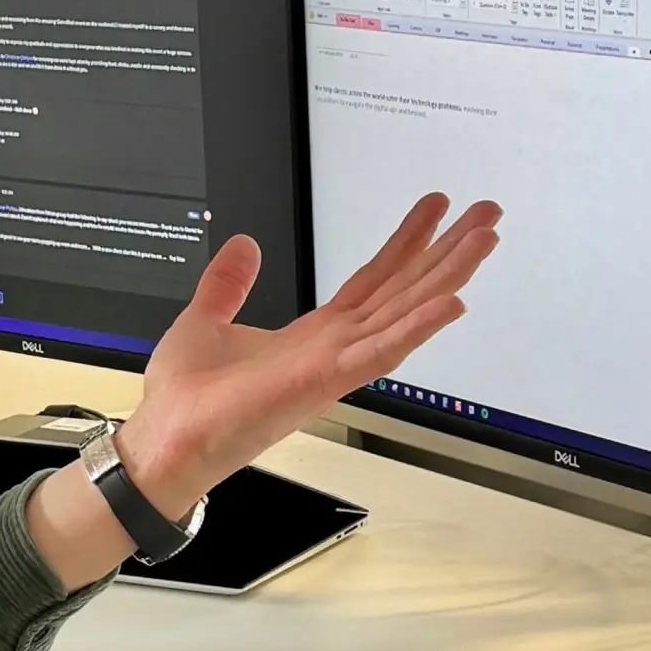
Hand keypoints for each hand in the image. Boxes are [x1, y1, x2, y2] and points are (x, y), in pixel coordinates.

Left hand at [117, 192, 500, 517]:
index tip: (434, 210)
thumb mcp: (205, 319)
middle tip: (485, 214)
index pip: (374, 281)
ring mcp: (335, 366)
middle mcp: (333, 350)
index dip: (406, 244)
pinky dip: (417, 327)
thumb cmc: (187, 400)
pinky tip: (451, 302)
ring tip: (484, 240)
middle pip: (404, 291)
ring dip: (448, 277)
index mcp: (314, 336)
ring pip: (406, 313)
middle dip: (447, 252)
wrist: (165, 440)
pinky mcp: (323, 381)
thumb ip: (228, 283)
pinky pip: (381, 351)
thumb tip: (243, 245)